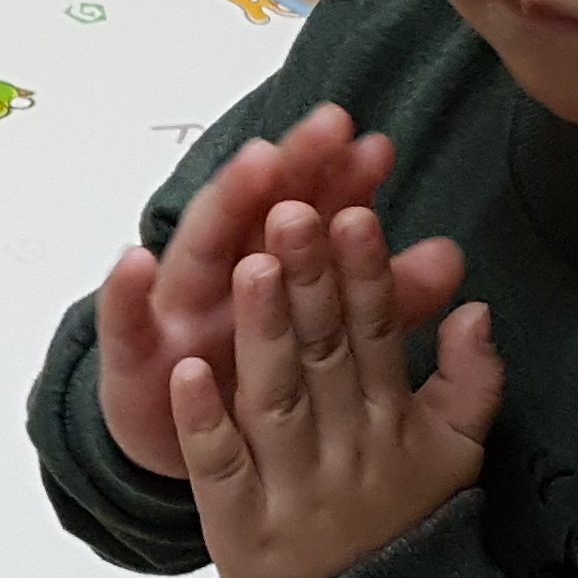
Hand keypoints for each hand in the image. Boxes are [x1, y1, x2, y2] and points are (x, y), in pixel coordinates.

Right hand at [98, 103, 465, 478]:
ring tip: (257, 165)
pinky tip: (137, 263)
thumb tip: (453, 259)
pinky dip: (126, 293)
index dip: (343, 180)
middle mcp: (224, 276)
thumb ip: (386, 299)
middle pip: (258, 211)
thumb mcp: (329, 343)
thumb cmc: (256, 379)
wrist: (183, 450)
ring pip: (200, 248)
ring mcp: (176, 311)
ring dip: (226, 204)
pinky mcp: (130, 358)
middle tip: (329, 127)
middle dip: (293, 166)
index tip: (378, 149)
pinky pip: (125, 323)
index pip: (312, 211)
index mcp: (275, 267)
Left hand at [173, 201, 503, 577]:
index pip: (378, 335)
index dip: (365, 275)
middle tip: (291, 212)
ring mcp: (293, 488)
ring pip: (275, 400)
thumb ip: (474, 380)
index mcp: (392, 420)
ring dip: (262, 333)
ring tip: (248, 266)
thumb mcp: (456, 453)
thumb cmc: (409, 523)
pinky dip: (204, 424)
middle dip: (309, 281)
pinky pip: (221, 472)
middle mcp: (345, 448)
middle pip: (324, 354)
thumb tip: (478, 308)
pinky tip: (184, 373)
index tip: (352, 212)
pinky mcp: (243, 530)